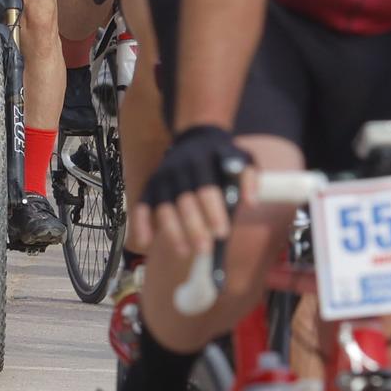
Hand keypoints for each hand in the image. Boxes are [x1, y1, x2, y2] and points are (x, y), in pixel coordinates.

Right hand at [141, 125, 247, 256]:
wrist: (196, 138)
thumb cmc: (223, 156)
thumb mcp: (243, 158)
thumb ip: (249, 179)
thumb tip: (250, 203)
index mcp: (202, 159)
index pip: (206, 187)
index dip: (213, 211)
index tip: (222, 232)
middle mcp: (178, 167)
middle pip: (184, 201)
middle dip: (194, 227)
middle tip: (204, 249)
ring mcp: (162, 176)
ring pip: (164, 207)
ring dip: (172, 231)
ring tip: (184, 251)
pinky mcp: (151, 185)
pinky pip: (142, 205)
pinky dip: (141, 223)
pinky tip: (145, 241)